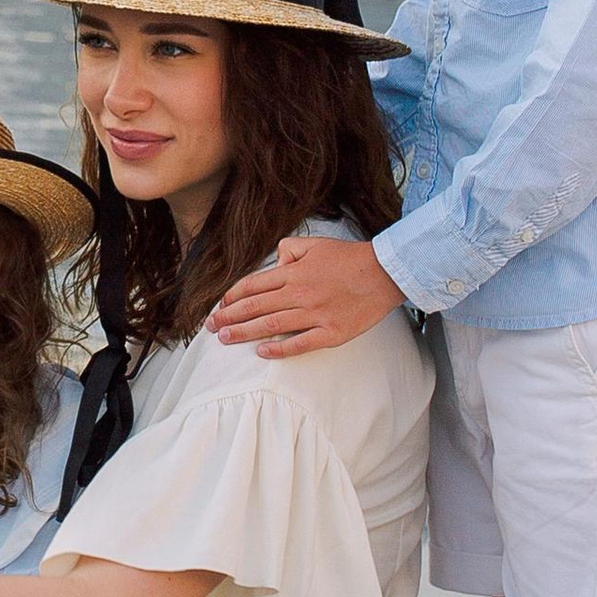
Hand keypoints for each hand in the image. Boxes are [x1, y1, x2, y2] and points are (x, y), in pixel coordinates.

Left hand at [207, 234, 404, 358]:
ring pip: (271, 325)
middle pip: (255, 307)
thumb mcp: (315, 244)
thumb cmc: (350, 258)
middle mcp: (299, 293)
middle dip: (229, 317)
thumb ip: (289, 249)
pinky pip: (300, 343)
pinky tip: (261, 352)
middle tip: (211, 327)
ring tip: (225, 339)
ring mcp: (315, 314)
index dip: (233, 297)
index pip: (253, 285)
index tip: (220, 306)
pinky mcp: (331, 332)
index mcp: (294, 272)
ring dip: (244, 333)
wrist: (385, 273)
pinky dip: (279, 349)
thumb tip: (275, 260)